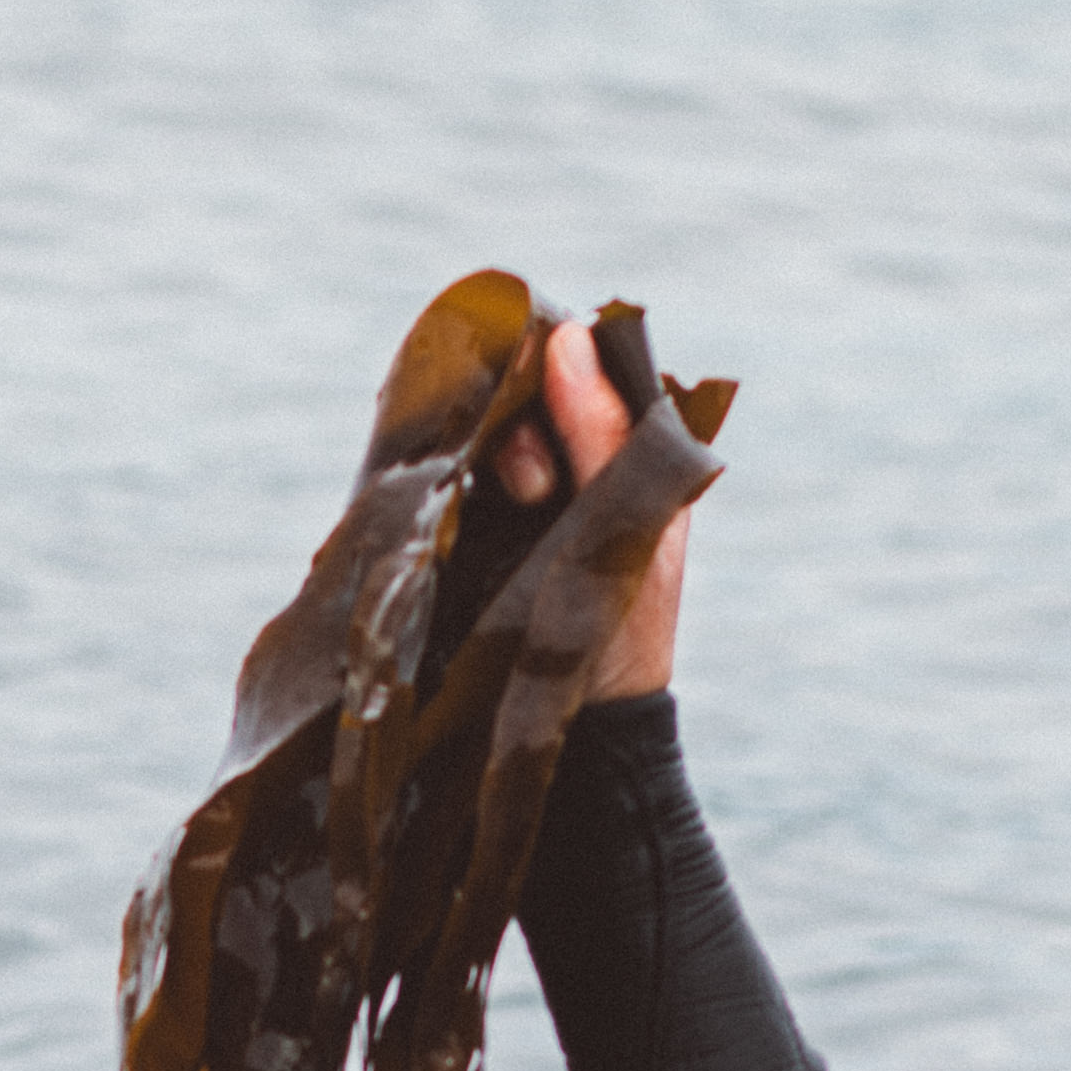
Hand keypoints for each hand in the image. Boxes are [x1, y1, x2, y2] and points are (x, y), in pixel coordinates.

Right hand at [477, 313, 689, 704]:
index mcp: (617, 449)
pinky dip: (442, 472)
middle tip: (536, 486)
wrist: (577, 733)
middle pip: (516, 385)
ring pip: (476, 423)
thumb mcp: (629, 529)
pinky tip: (448, 494)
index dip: (553, 368)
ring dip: (489, 447)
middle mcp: (559, 460)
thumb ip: (603, 433)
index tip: (558, 416)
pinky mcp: (460, 528)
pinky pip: (441, 472)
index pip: (571, 361)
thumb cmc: (622, 636)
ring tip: (516, 502)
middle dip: (522, 417)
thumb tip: (566, 337)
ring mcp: (506, 494)